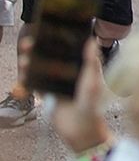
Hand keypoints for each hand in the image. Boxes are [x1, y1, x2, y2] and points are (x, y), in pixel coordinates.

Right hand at [27, 37, 110, 153]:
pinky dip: (29, 80)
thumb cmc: (91, 104)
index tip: (47, 30)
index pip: (69, 49)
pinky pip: (37, 85)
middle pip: (52, 57)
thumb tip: (92, 39)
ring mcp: (58, 84)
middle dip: (40, 50)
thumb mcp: (93, 81)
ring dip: (32, 63)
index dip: (58, 40)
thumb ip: (91, 62)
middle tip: (28, 43)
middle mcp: (70, 74)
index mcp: (83, 67)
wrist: (81, 130)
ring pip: (42, 69)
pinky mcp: (49, 96)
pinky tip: (22, 75)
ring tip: (23, 58)